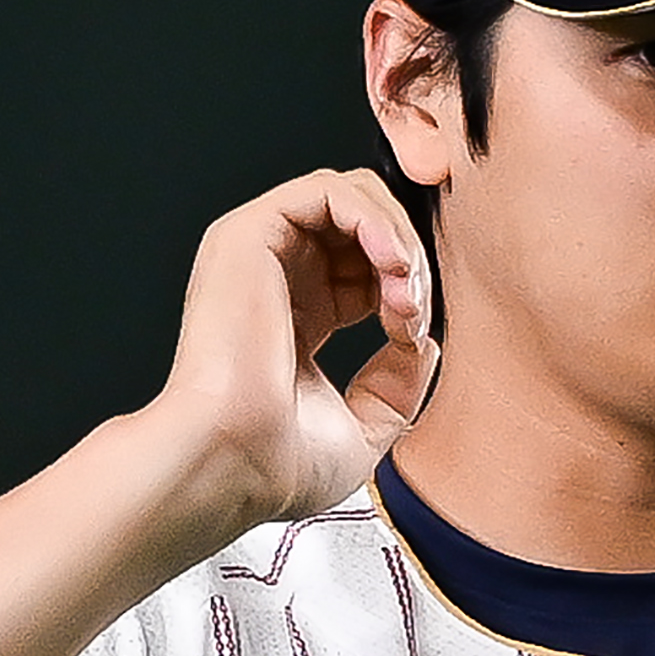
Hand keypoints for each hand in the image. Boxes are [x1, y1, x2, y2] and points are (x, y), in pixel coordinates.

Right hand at [154, 168, 439, 526]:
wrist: (229, 465)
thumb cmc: (276, 465)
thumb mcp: (365, 428)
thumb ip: (399, 384)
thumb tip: (425, 342)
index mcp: (298, 317)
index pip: (367, 265)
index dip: (406, 286)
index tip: (416, 335)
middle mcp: (276, 278)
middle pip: (365, 223)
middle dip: (408, 259)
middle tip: (414, 312)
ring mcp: (259, 253)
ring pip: (352, 197)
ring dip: (396, 238)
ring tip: (404, 291)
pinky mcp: (248, 233)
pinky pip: (328, 190)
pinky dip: (374, 219)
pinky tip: (390, 265)